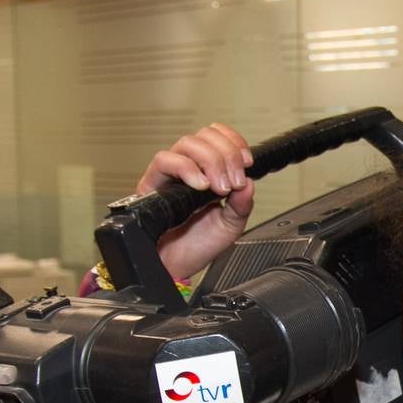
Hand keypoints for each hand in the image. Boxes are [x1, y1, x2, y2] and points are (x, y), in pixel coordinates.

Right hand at [137, 123, 254, 280]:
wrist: (175, 267)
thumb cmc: (196, 247)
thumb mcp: (230, 226)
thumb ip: (242, 204)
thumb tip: (250, 182)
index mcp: (208, 172)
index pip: (218, 137)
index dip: (234, 142)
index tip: (247, 162)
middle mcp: (189, 168)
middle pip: (206, 135)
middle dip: (226, 155)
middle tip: (233, 182)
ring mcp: (170, 174)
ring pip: (188, 143)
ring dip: (210, 161)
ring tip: (218, 189)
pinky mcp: (152, 183)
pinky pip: (165, 160)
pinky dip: (187, 169)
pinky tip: (200, 186)